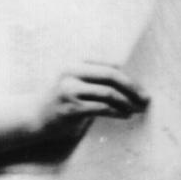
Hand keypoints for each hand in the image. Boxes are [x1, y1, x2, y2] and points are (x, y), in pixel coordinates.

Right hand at [0, 64, 148, 155]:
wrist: (34, 117)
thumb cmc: (60, 101)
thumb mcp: (75, 82)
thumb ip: (95, 78)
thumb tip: (128, 81)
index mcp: (75, 63)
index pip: (109, 65)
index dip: (128, 77)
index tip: (141, 88)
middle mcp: (71, 72)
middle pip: (111, 75)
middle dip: (132, 87)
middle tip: (146, 98)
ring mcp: (70, 90)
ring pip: (108, 93)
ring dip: (127, 102)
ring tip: (137, 109)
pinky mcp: (71, 108)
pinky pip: (101, 108)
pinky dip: (117, 112)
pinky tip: (125, 115)